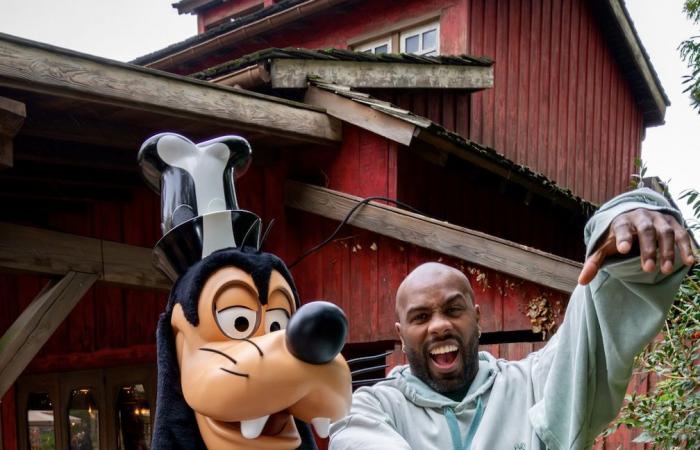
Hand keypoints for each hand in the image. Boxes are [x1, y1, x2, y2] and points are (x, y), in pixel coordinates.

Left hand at [578, 208, 695, 284]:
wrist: (634, 216)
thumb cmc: (617, 236)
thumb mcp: (604, 247)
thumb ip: (594, 262)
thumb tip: (581, 281)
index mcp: (621, 221)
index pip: (621, 228)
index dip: (623, 238)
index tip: (623, 249)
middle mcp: (641, 217)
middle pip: (646, 230)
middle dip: (648, 249)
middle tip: (647, 269)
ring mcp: (659, 220)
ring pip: (666, 232)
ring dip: (668, 251)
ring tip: (666, 270)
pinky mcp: (673, 224)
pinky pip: (682, 234)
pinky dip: (686, 247)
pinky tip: (689, 261)